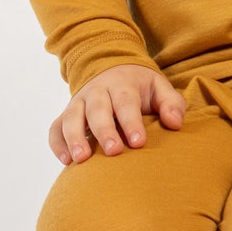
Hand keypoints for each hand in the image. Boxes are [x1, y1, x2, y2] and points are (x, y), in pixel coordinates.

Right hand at [51, 63, 186, 165]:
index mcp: (122, 84)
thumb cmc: (140, 87)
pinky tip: (66, 161)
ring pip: (71, 117)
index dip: (131, 122)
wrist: (112, 69)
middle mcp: (97, 91)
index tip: (139, 143)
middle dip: (104, 130)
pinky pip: (56, 127)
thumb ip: (171, 103)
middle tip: (114, 152)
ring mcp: (79, 102)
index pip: (126, 101)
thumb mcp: (159, 87)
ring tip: (81, 160)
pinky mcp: (66, 115)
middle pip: (97, 108)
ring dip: (75, 137)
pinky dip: (57, 143)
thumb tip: (175, 123)